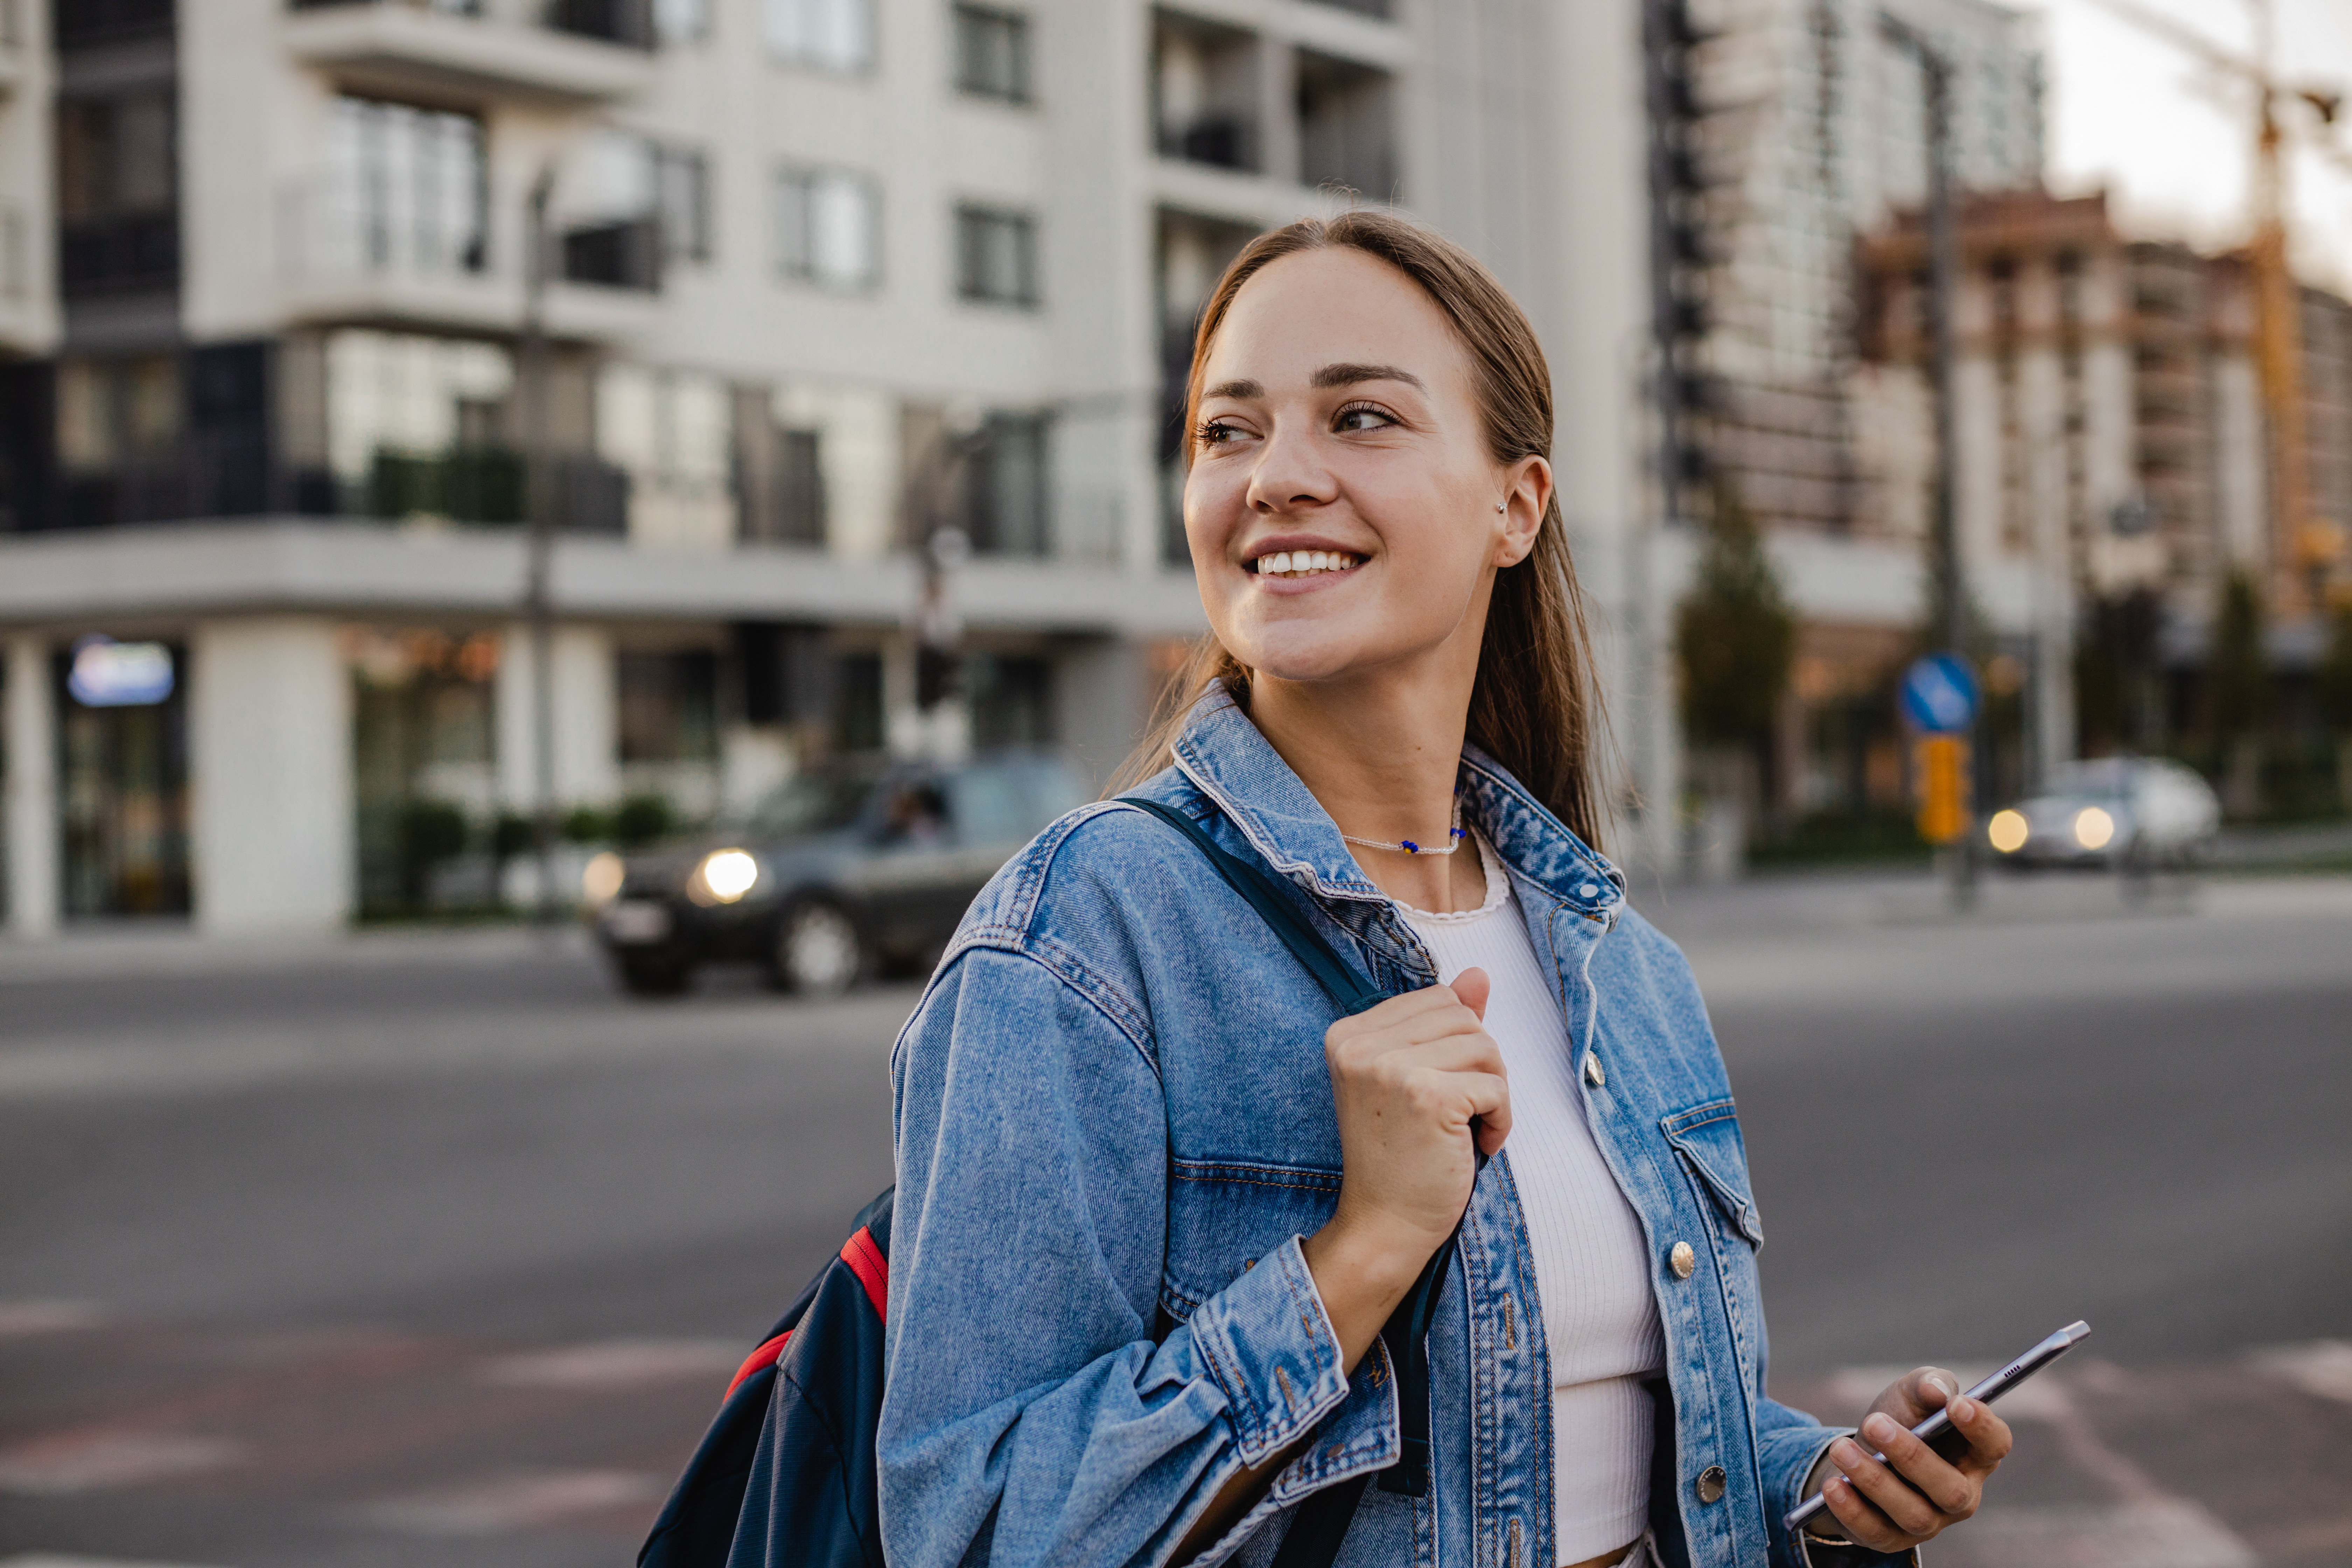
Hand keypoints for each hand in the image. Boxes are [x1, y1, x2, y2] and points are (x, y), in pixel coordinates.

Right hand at [1302, 971, 1508, 1365]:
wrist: (1384, 1225)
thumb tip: (1479, 973)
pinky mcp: (1426, 1096)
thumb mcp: (1415, 1078)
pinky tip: (1477, 1146)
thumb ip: (1442, 1023)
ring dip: (1493, 1091)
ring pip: (1484, 1046)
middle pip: (1463, 1017)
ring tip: (1467, 1128)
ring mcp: (1390, 1068)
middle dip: (1479, 1065)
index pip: (1437, 1000)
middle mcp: (1361, 1044)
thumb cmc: (1402, 1155)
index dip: (1457, 1046)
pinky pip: (1495, 1086)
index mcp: (1348, 1033)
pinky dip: (1501, 1119)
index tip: (1440, 1092)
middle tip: (1461, 1112)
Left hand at [1803, 1367, 2012, 1551]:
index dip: (1981, 1427)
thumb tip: (1937, 1391)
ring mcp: (1929, 1522)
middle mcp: (1960, 1495)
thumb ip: (1928, 1384)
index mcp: (1974, 1455)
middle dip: (1912, 1456)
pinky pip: (1876, 1532)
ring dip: (1874, 1480)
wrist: (1859, 1450)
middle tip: (1875, 1423)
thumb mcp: (1910, 1394)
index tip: (1956, 1405)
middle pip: (1951, 1489)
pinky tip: (1833, 1486)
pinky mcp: (1892, 1539)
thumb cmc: (1898, 1418)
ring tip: (1840, 1449)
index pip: (1994, 1445)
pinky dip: (1852, 1510)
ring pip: (1913, 1513)